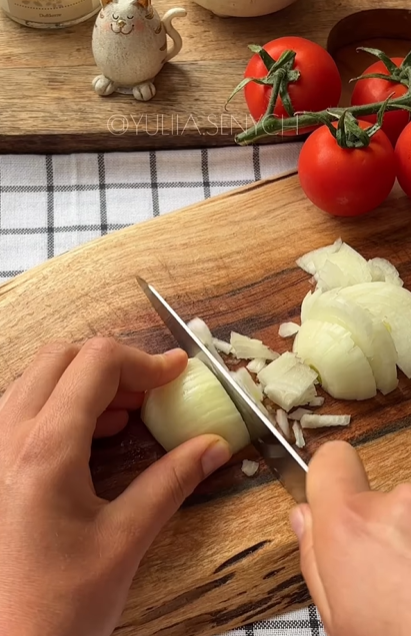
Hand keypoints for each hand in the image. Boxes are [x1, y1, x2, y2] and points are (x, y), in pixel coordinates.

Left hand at [0, 338, 231, 635]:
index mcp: (45, 450)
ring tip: (129, 413)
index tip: (177, 374)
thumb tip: (214, 446)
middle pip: (64, 357)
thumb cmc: (56, 607)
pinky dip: (67, 403)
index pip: (97, 363)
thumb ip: (171, 483)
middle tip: (153, 392)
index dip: (145, 361)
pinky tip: (95, 435)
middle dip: (116, 365)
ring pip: (41, 377)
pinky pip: (27, 406)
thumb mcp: (124, 542)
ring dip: (89, 382)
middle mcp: (8, 436)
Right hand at [290, 441, 410, 635]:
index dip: (331, 477)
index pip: (334, 458)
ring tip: (410, 579)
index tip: (337, 493)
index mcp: (349, 523)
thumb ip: (313, 552)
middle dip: (378, 522)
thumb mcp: (335, 614)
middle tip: (387, 569)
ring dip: (407, 536)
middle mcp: (396, 505)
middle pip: (376, 494)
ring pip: (408, 512)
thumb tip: (306, 514)